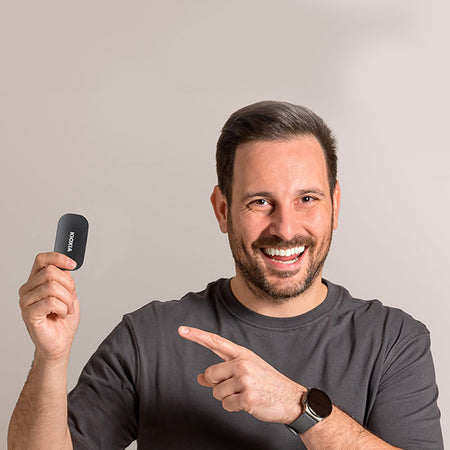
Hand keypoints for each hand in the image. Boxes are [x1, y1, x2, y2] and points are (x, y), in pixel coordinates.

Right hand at [18, 252, 79, 361]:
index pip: (42, 259)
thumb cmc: (63, 319)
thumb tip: (66, 266)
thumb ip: (65, 279)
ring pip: (52, 287)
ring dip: (67, 299)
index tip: (73, 264)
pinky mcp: (29, 314)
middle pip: (51, 272)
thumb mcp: (69, 293)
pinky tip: (61, 315)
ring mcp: (26, 302)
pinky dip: (63, 308)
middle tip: (71, 298)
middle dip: (69, 285)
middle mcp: (28, 289)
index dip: (58, 258)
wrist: (60, 342)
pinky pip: (51, 302)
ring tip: (67, 309)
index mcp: (36, 281)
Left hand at [178, 326, 305, 423]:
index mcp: (242, 354)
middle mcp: (243, 363)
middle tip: (235, 387)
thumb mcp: (246, 371)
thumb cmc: (267, 383)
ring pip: (217, 392)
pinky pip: (226, 405)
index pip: (215, 342)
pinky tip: (249, 402)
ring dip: (227, 398)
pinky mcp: (247, 397)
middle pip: (211, 374)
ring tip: (245, 394)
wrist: (291, 398)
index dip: (197, 335)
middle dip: (217, 385)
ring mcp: (245, 380)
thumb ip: (223, 372)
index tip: (181, 330)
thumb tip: (200, 377)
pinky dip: (234, 407)